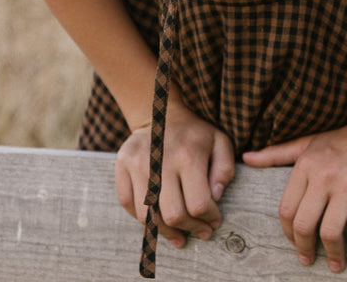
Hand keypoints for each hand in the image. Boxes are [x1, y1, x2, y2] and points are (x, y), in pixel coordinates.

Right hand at [115, 96, 234, 248]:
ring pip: (148, 217)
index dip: (209, 219)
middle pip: (173, 215)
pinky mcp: (122, 166)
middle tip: (200, 232)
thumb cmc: (194, 132)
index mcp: (188, 155)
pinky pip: (128, 205)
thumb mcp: (220, 142)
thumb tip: (215, 197)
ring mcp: (137, 164)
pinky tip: (157, 219)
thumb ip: (225, 169)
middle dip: (190, 229)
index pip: (199, 204)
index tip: (214, 221)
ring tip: (179, 234)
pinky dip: (143, 219)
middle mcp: (161, 161)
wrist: (159, 112)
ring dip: (166, 231)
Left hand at [242, 113, 346, 272]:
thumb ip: (277, 153)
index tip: (295, 244)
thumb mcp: (308, 142)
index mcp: (306, 164)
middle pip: (303, 225)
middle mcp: (323, 174)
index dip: (288, 233)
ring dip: (332, 254)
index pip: (286, 209)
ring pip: (330, 232)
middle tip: (309, 260)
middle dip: (304, 249)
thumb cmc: (343, 138)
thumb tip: (247, 158)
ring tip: (336, 264)